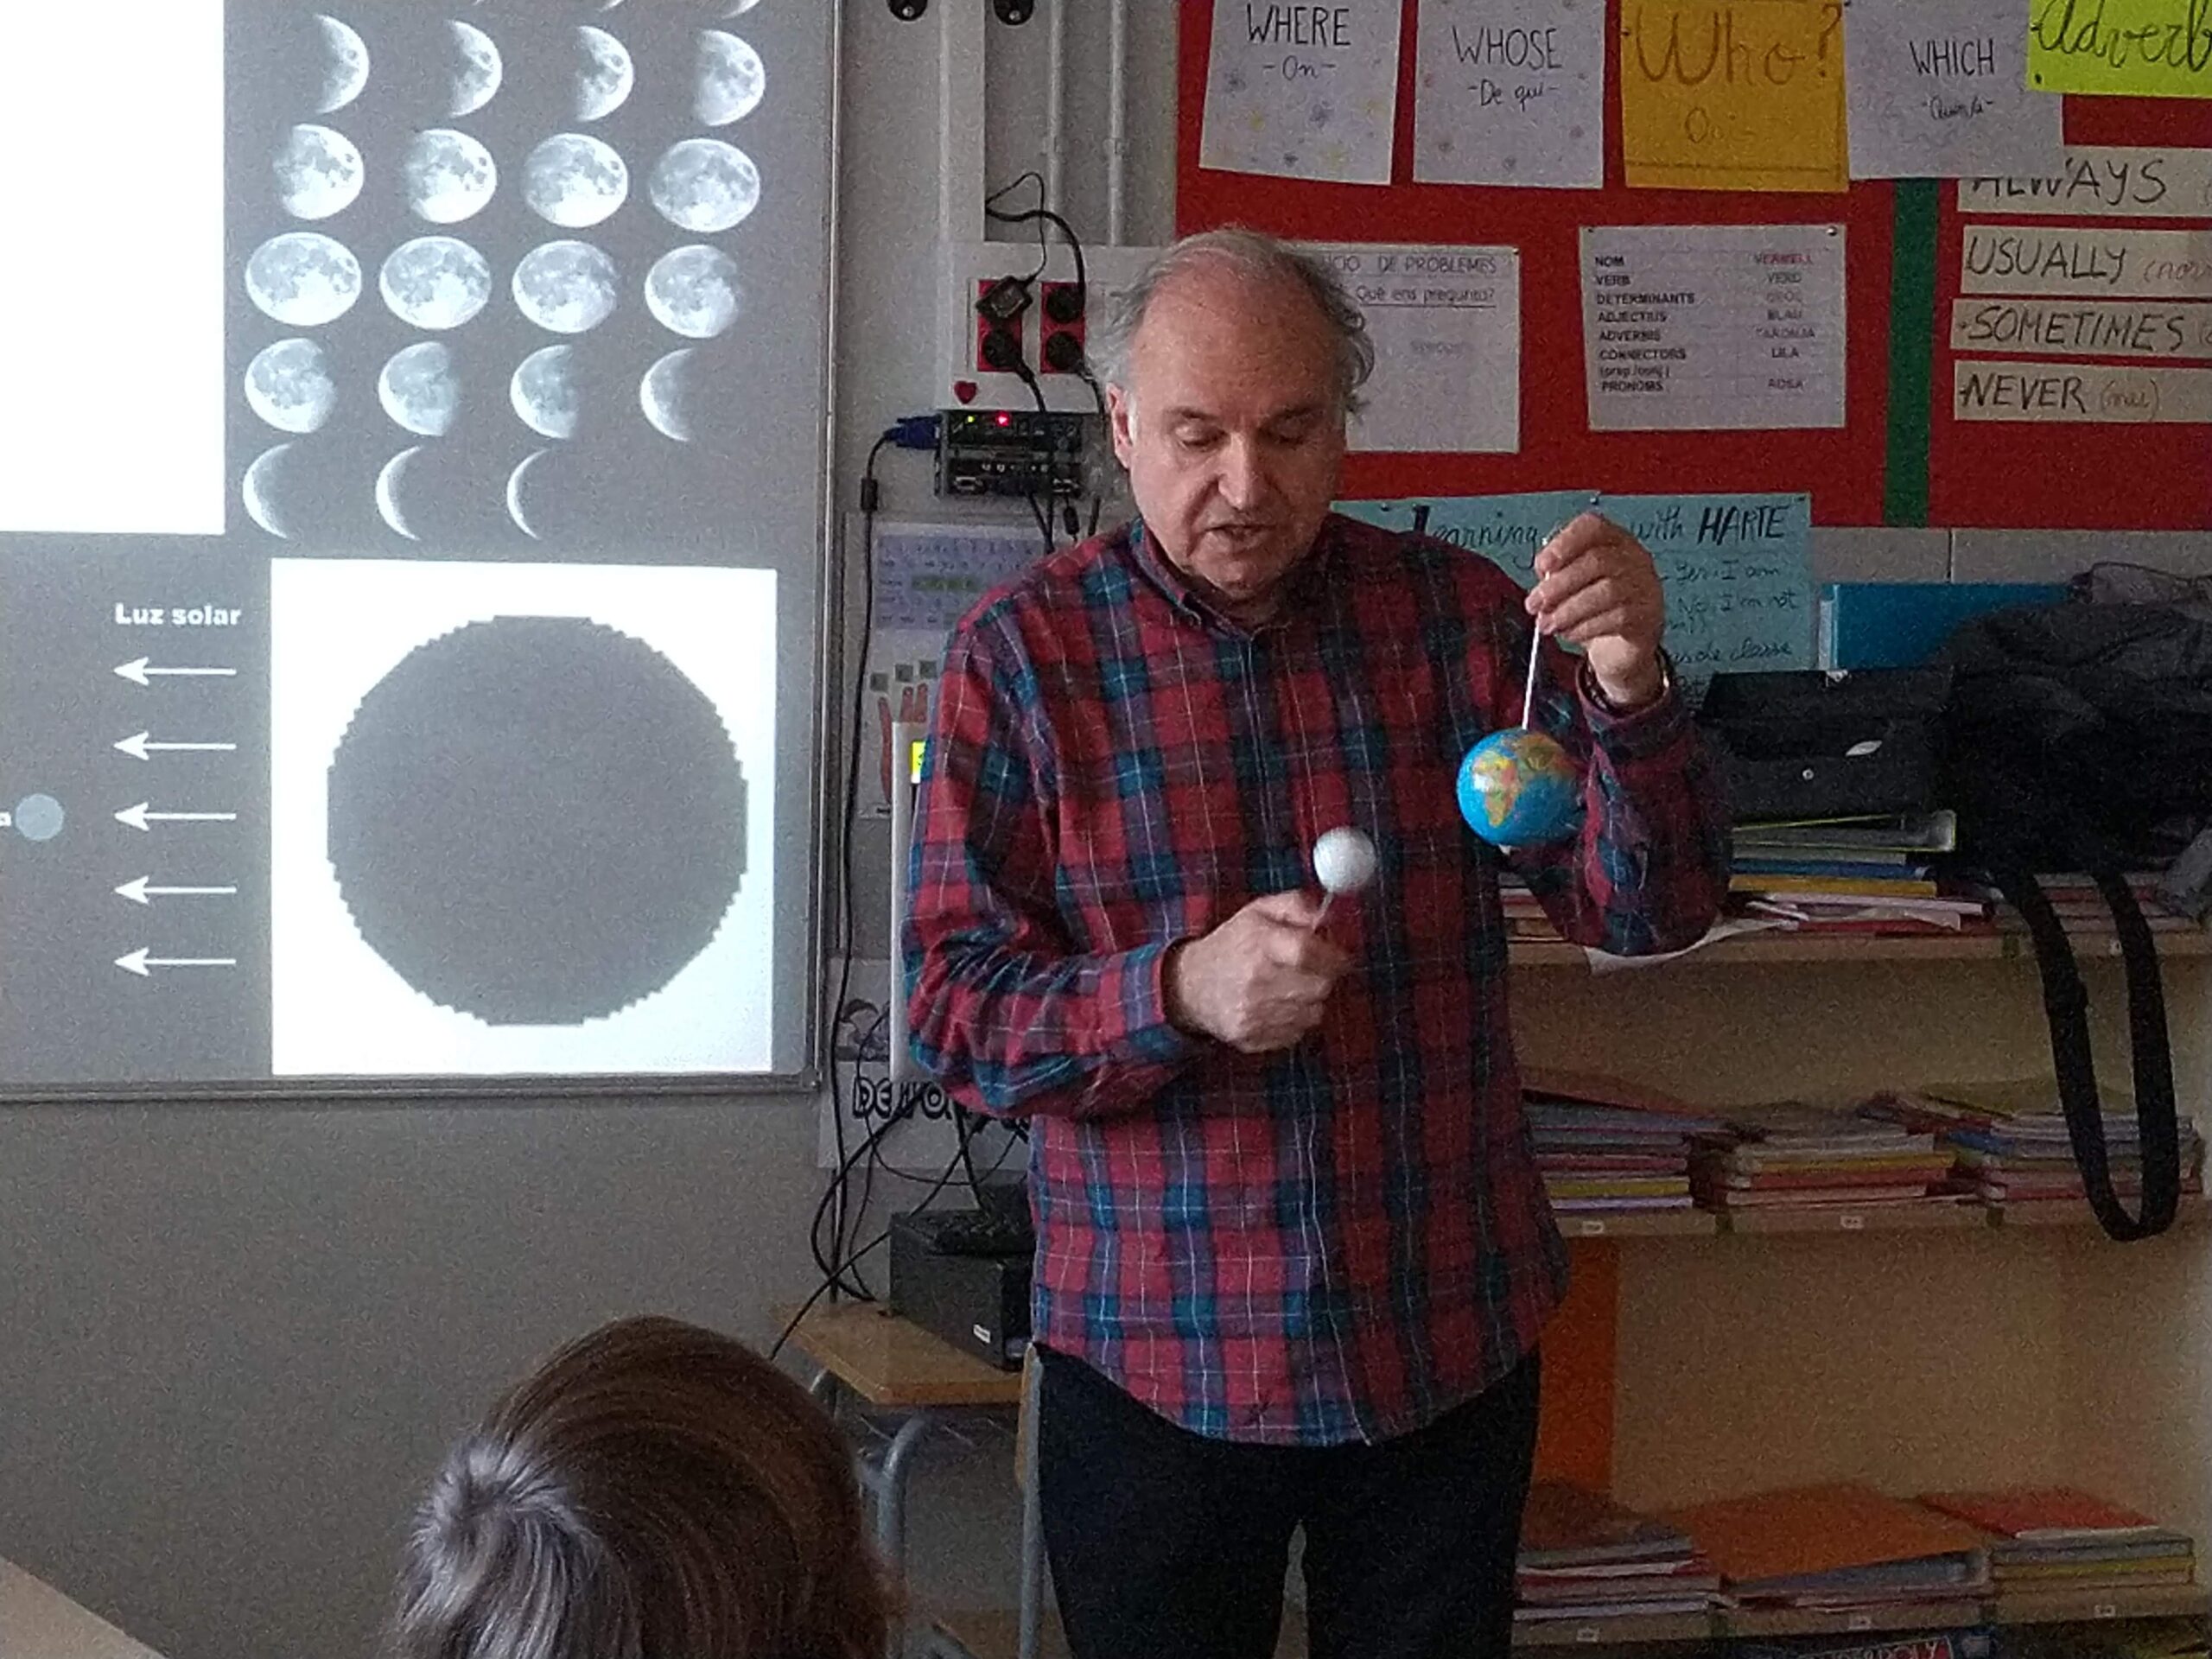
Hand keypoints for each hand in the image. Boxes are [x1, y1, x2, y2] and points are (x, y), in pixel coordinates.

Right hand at [1166, 892, 1352, 1053]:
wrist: (1191, 986)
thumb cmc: (1231, 946)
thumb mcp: (1258, 911)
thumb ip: (1296, 905)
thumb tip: (1326, 916)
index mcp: (1257, 944)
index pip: (1306, 952)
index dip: (1334, 956)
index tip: (1340, 956)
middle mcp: (1254, 981)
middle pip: (1318, 986)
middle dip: (1325, 977)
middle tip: (1314, 970)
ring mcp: (1253, 1014)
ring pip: (1313, 1012)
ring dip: (1311, 1000)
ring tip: (1291, 987)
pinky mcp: (1253, 1038)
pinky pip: (1297, 1033)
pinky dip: (1296, 1020)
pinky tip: (1278, 1006)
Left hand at [1527, 513, 1666, 709]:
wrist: (1622, 644)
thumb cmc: (1594, 605)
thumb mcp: (1573, 582)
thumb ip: (1556, 573)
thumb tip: (1543, 577)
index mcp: (1612, 539)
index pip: (1592, 527)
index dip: (1564, 543)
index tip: (1542, 565)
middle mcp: (1633, 557)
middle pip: (1596, 561)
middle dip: (1557, 585)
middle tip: (1534, 604)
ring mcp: (1644, 586)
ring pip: (1605, 592)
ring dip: (1568, 611)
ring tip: (1547, 624)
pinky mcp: (1646, 617)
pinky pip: (1614, 619)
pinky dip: (1584, 628)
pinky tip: (1569, 633)